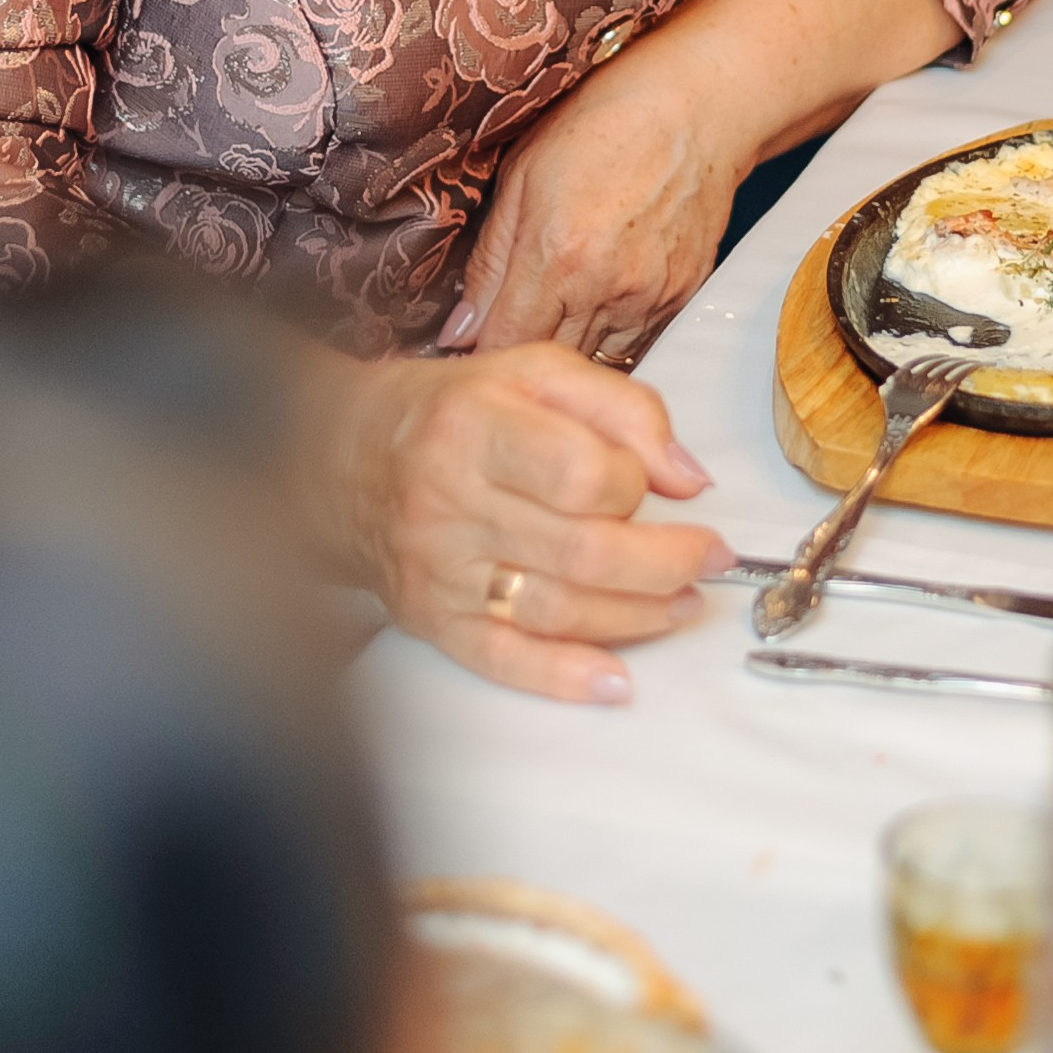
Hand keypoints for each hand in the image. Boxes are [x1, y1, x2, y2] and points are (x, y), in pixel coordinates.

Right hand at [330, 343, 728, 702]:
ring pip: (557, 610)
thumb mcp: (534, 372)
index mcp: (477, 426)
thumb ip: (622, 408)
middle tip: (710, 559)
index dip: (637, 485)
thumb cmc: (452, 410)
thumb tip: (687, 476)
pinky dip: (565, 677)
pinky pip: (503, 659)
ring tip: (683, 603)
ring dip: (638, 616)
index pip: (582, 473)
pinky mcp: (431, 619)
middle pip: (583, 551)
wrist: (343, 456)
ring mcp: (440, 570)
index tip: (661, 486)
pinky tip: (616, 680)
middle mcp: (451, 501)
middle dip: (666, 563)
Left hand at [443, 0, 962, 362]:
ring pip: (594, 358)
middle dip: (520, 353)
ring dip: (566, 344)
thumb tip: (459, 332)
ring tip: (553, 304)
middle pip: (550, 361)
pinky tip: (597, 291)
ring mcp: (651, 299)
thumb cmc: (604, 122)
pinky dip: (607, 328)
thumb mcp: (521, 176)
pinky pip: (634, 339)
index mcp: (558, 257)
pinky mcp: (680, 299)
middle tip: (503, 326)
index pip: (503, 346)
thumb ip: (489, 262)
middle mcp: (608, 290)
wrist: (699, 105)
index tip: (464, 347)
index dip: (477, 354)